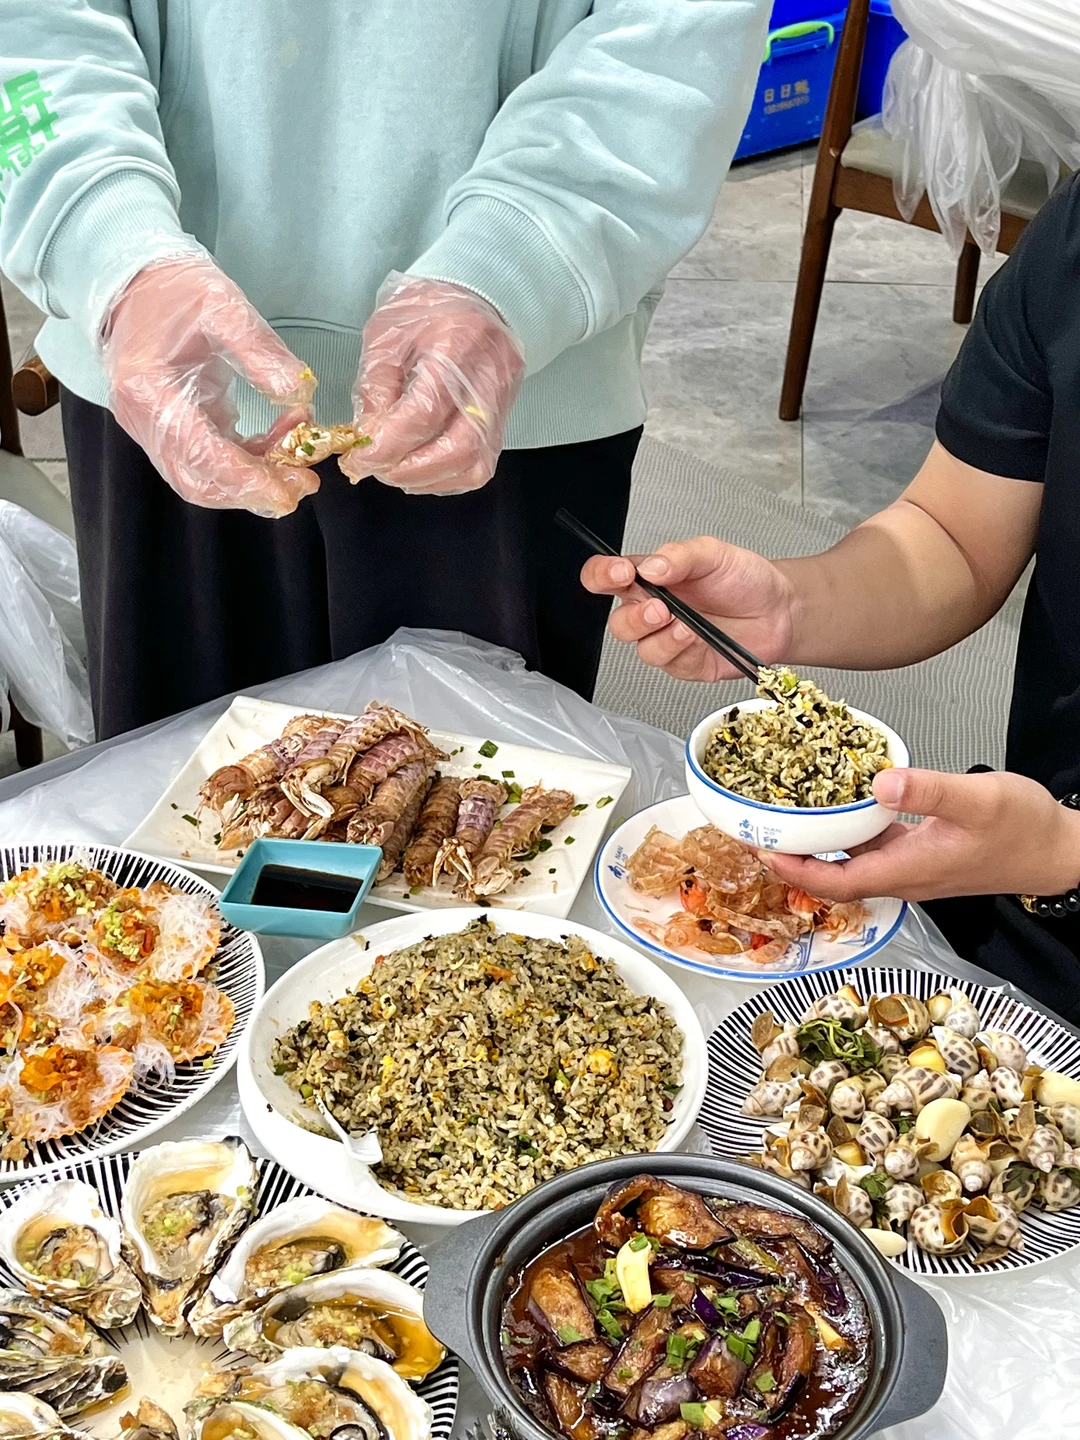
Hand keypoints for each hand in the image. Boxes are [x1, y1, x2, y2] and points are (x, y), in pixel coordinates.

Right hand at [105, 257, 318, 518]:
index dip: (249, 479)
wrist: (134, 282)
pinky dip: (247, 460)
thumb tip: (300, 394)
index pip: (201, 454)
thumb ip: (260, 351)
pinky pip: (208, 460)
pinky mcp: (169, 429)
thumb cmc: (174, 289)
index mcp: (148, 391)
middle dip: (253, 491)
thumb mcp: (221, 305)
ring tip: (298, 462)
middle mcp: (144, 421)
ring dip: (253, 480)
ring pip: (203, 478)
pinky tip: (279, 440)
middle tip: (302, 484)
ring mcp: (153, 429)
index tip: (291, 488)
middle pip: (198, 481)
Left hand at [340, 273, 524, 494]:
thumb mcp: (388, 333)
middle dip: (411, 470)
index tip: (358, 459)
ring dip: (428, 479)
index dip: (388, 445)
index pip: (425, 413)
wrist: (480, 298)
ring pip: (474, 465)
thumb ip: (376, 386)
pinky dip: (446, 477)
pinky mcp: (503, 421)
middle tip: (378, 468)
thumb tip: (367, 438)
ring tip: (395, 469)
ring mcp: (502, 404)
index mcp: (458, 345)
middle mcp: (489, 380)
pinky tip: (420, 468)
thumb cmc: (429, 308)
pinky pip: (480, 465)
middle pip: (459, 449)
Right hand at [580, 536, 795, 680]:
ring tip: (684, 623)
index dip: (601, 575)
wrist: (780, 611)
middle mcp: (654, 610)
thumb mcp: (713, 553)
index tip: (620, 573)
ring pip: (640, 648)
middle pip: (618, 621)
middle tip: (659, 607)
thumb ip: (679, 555)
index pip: (607, 576)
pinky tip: (696, 637)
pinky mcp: (684, 663)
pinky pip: (668, 663)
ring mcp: (668, 639)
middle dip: (633, 617)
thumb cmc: (746, 580)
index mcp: (651, 578)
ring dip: (660, 637)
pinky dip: (680, 650)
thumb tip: (650, 566)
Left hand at [763, 768, 1079, 902]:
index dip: (795, 871)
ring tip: (786, 824)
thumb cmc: (1025, 830)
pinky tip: (840, 811)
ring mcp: (914, 867)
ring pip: (852, 864)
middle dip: (794, 862)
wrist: (1059, 850)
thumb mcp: (976, 799)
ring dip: (818, 849)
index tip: (763, 853)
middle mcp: (905, 876)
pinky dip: (848, 836)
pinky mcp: (923, 855)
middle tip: (760, 835)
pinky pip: (873, 851)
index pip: (836, 882)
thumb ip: (928, 789)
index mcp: (909, 869)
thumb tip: (879, 783)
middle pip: (835, 878)